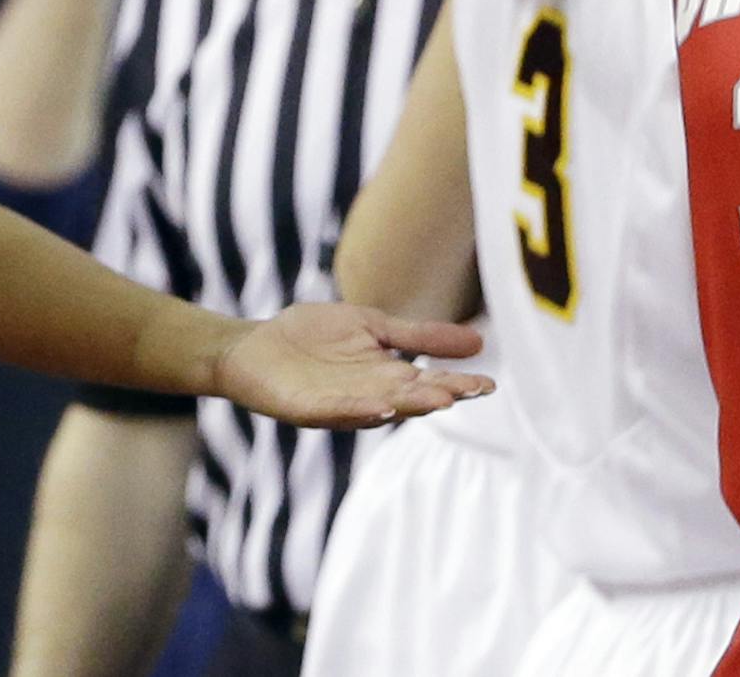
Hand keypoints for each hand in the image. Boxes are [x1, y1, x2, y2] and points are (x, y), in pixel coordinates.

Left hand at [210, 303, 491, 429]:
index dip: (457, 384)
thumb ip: (420, 336)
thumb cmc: (311, 337)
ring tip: (439, 400)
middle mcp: (369, 395)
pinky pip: (337, 411)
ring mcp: (339, 404)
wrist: (251, 347)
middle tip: (471, 392)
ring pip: (381, 408)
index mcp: (386, 376)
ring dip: (409, 405)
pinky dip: (360, 409)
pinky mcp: (307, 408)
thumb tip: (479, 341)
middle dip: (440, 395)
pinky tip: (381, 404)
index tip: (488, 384)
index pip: (429, 382)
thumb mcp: (374, 327)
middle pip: (411, 398)